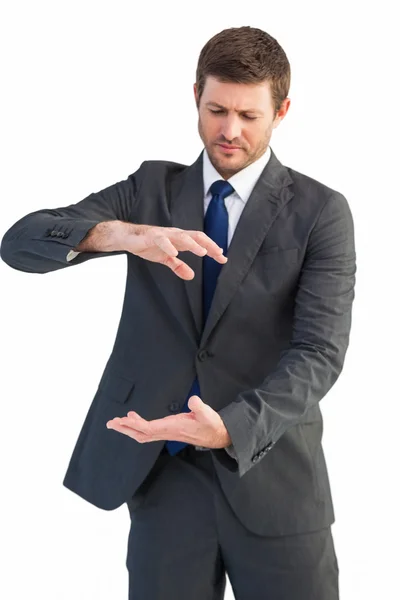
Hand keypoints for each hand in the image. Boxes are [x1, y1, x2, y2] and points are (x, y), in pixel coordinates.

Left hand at [106, 395, 231, 448]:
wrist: (217, 435)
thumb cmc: (212, 425)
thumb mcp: (208, 414)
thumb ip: (200, 407)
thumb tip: (193, 400)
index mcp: (173, 427)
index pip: (150, 428)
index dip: (136, 424)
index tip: (124, 419)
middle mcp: (167, 432)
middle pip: (141, 434)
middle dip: (126, 429)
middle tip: (111, 423)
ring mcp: (167, 433)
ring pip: (143, 434)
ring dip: (129, 429)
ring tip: (116, 422)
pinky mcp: (169, 430)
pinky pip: (149, 432)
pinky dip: (138, 427)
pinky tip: (134, 420)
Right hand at [121, 224, 227, 279]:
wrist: (128, 238)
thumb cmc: (148, 244)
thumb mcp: (166, 258)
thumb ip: (178, 266)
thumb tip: (191, 276)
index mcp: (180, 239)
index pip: (200, 241)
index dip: (212, 249)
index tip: (223, 258)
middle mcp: (174, 234)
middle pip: (196, 236)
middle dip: (209, 244)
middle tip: (219, 254)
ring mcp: (164, 234)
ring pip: (181, 236)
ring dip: (193, 244)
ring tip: (202, 252)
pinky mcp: (152, 236)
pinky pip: (162, 240)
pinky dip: (169, 246)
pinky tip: (175, 253)